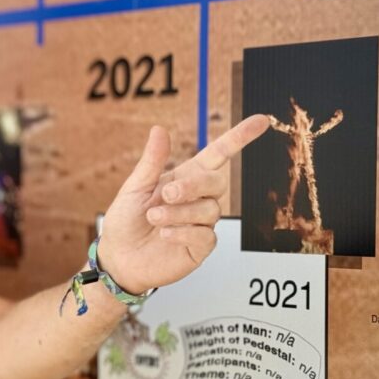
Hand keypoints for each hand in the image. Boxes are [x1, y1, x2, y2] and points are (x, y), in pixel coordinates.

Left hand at [95, 115, 270, 294]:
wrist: (117, 258)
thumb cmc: (125, 221)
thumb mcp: (135, 188)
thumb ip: (152, 162)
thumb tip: (159, 129)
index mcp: (184, 179)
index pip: (219, 155)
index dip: (239, 138)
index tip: (261, 121)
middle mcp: (197, 199)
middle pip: (218, 182)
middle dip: (194, 186)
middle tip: (167, 194)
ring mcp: (201, 223)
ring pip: (211, 210)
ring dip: (180, 212)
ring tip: (154, 217)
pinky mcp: (200, 247)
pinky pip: (206, 236)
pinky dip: (183, 232)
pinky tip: (165, 234)